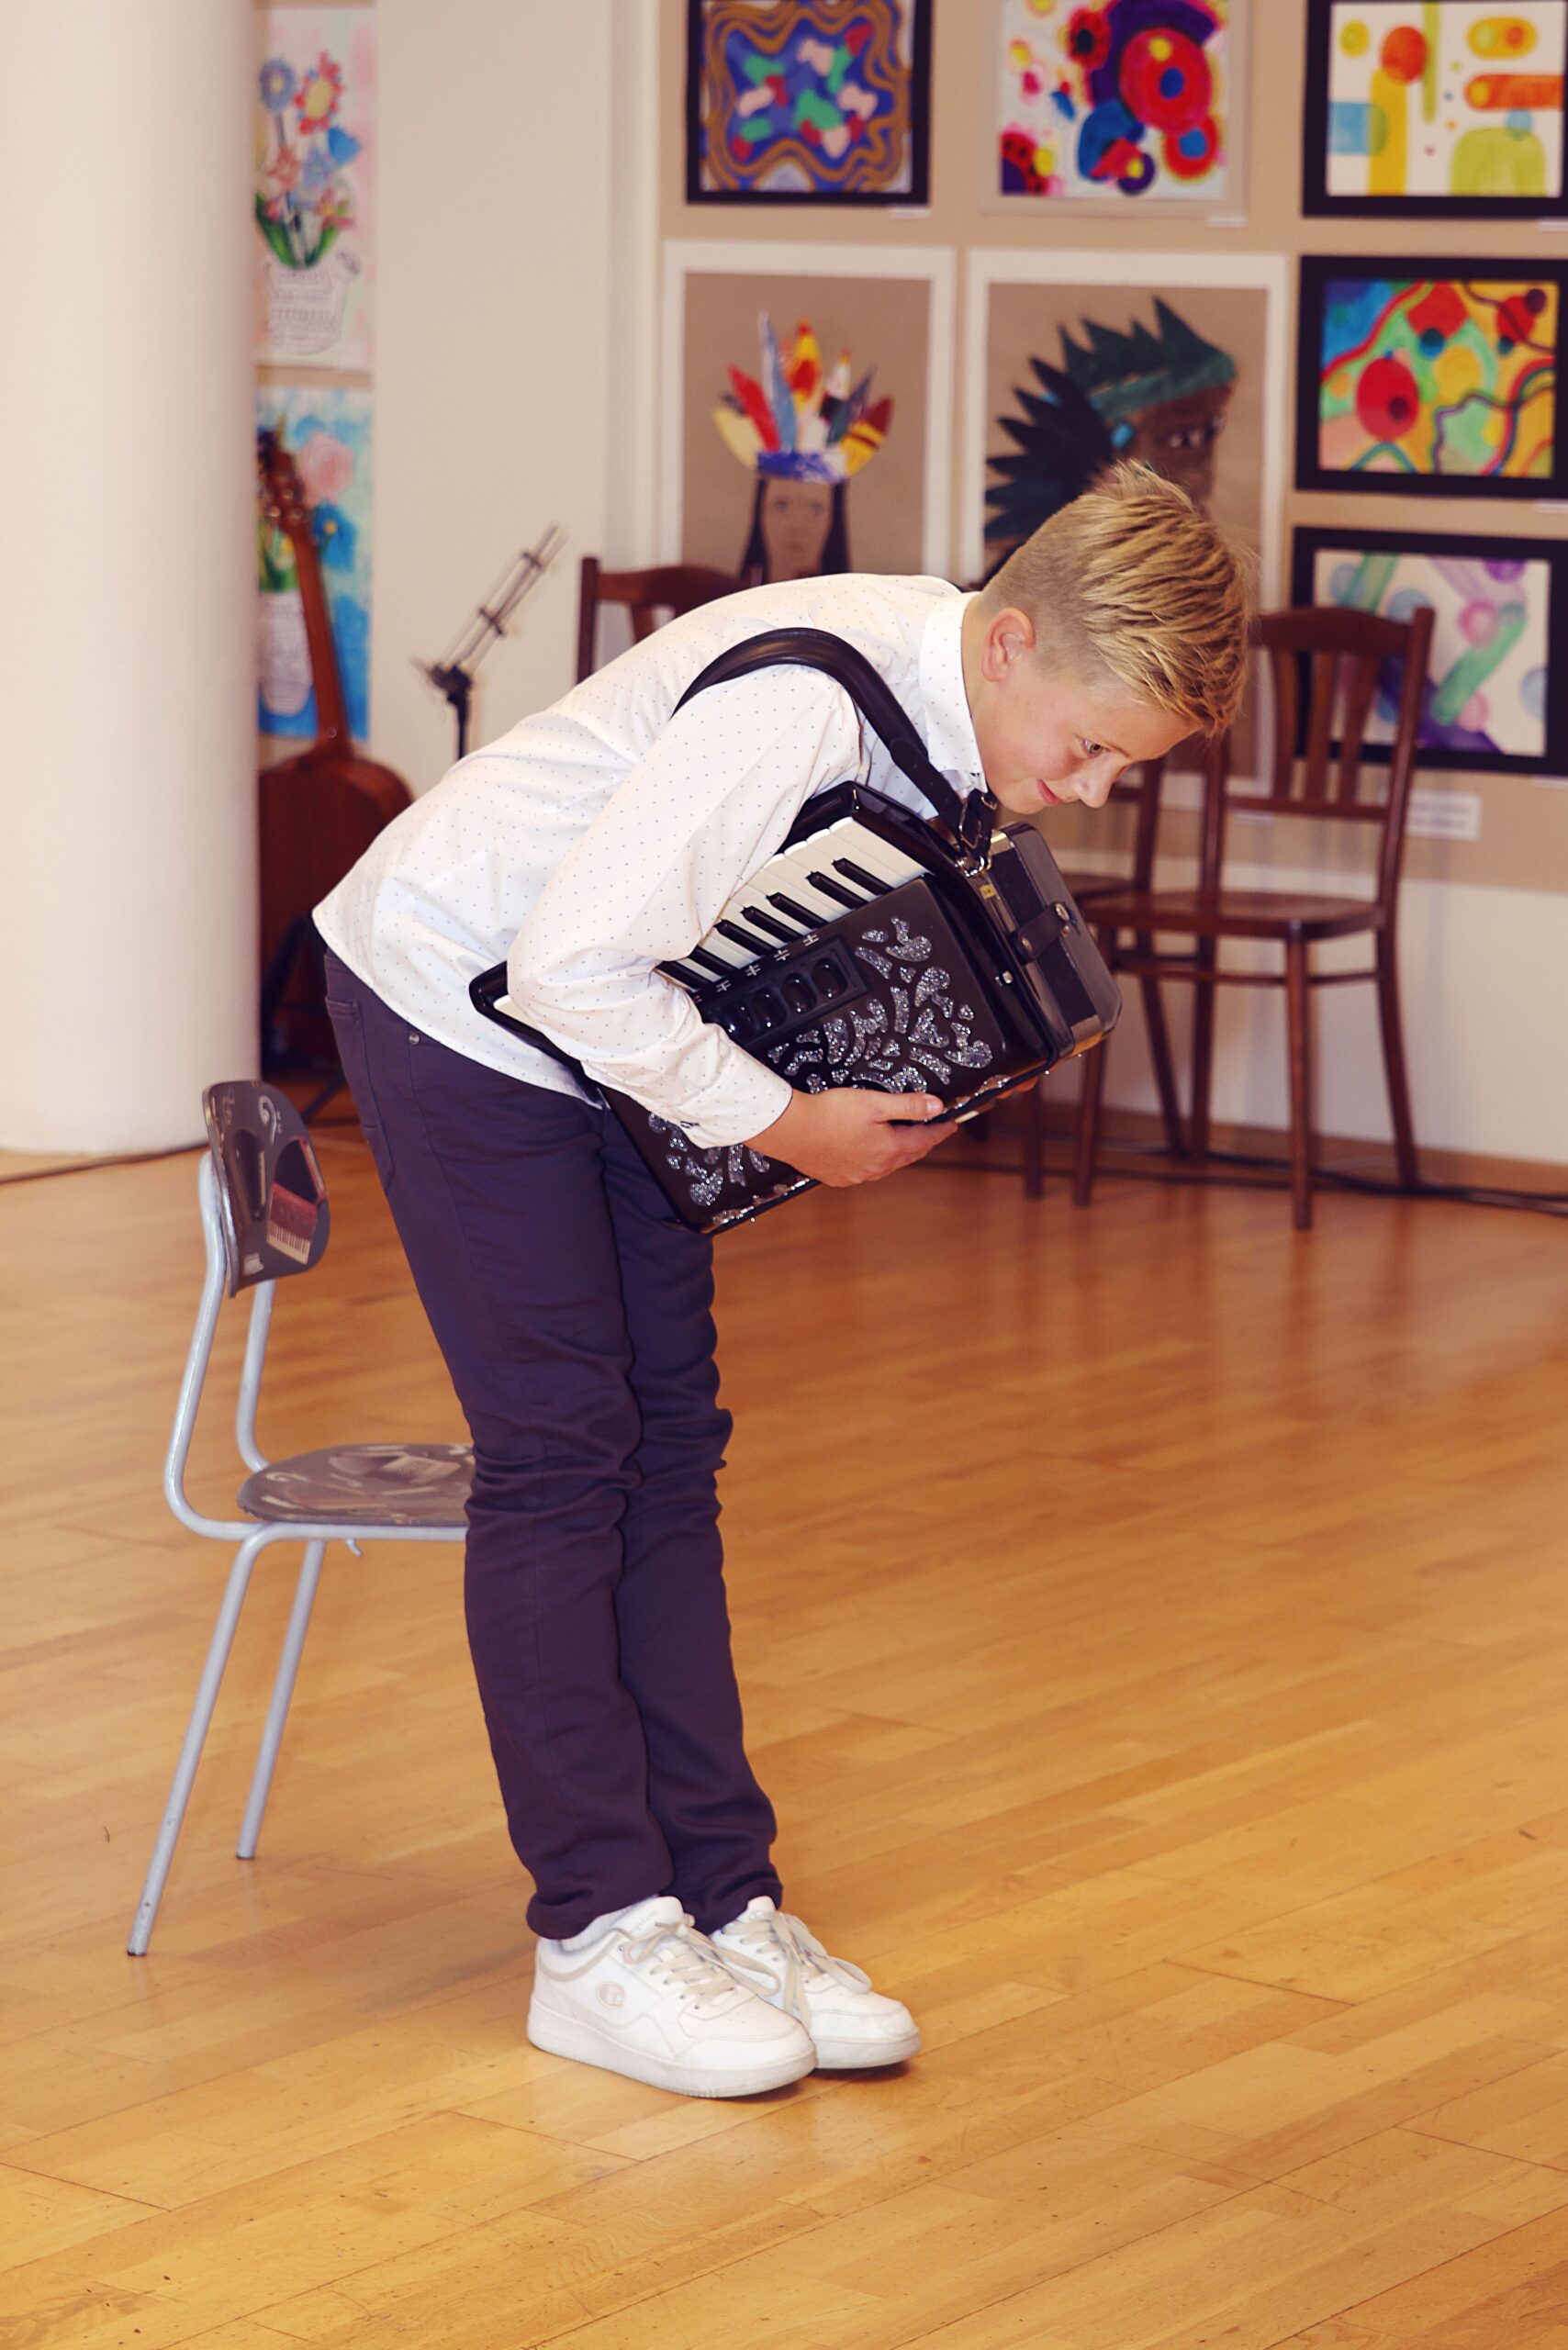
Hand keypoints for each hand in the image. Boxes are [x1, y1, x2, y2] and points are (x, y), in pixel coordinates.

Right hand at [750, 1085, 955, 1187]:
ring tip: (902, 1145)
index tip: (951, 1126)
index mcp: (888, 1148)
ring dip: (898, 1155)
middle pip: (908, 1156)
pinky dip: (873, 1163)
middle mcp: (876, 1167)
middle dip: (922, 1144)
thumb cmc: (830, 1114)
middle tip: (931, 1134)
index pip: (924, 1140)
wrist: (793, 1130)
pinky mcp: (838, 1177)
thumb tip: (936, 1106)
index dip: (940, 1131)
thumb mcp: (875, 1102)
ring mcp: (856, 1175)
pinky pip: (864, 1172)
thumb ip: (908, 1105)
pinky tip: (868, 1155)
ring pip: (886, 1166)